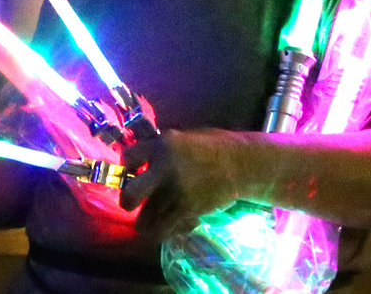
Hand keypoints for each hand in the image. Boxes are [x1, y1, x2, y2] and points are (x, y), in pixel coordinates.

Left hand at [119, 130, 246, 239]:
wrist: (242, 163)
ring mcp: (176, 192)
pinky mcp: (188, 210)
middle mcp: (164, 168)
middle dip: (128, 200)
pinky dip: (165, 230)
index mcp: (163, 145)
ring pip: (144, 220)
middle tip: (135, 202)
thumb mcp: (185, 138)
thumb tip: (144, 161)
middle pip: (130, 194)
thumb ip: (163, 149)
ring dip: (147, 221)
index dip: (128, 166)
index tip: (134, 171)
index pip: (128, 157)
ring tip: (154, 218)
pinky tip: (172, 224)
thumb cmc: (215, 147)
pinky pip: (164, 230)